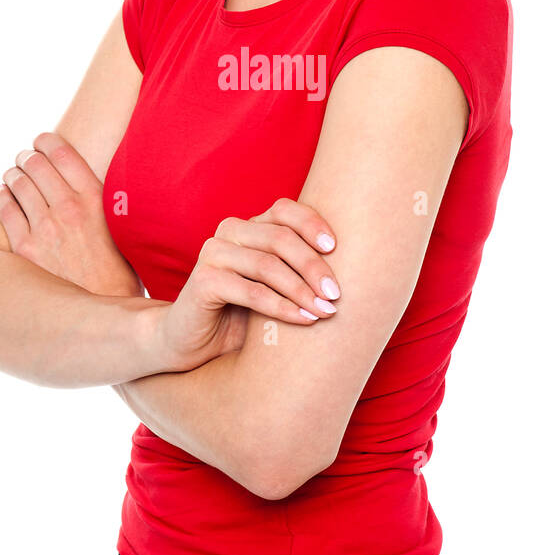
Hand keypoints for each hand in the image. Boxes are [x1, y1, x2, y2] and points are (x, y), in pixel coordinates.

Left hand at [0, 131, 143, 298]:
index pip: (62, 153)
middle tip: (25, 158)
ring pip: (17, 183)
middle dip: (27, 156)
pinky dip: (2, 196)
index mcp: (96, 199)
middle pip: (36, 163)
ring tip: (13, 174)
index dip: (47, 141)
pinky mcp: (26, 249)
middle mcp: (69, 208)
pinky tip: (4, 195)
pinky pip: (5, 209)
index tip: (42, 140)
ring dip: (13, 173)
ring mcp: (44, 228)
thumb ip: (106, 203)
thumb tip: (91, 182)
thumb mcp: (123, 228)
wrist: (105, 311)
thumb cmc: (119, 271)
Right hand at [158, 197, 340, 370]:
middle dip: (314, 266)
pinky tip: (305, 320)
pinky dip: (282, 307)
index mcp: (250, 226)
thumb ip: (300, 271)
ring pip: (268, 264)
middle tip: (337, 294)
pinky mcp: (203, 281)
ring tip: (326, 311)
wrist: (194, 344)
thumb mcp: (277, 288)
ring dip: (302, 289)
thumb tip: (359, 266)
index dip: (313, 224)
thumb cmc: (245, 315)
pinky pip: (251, 291)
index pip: (285, 210)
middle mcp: (230, 232)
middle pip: (280, 237)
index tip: (338, 249)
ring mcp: (213, 254)